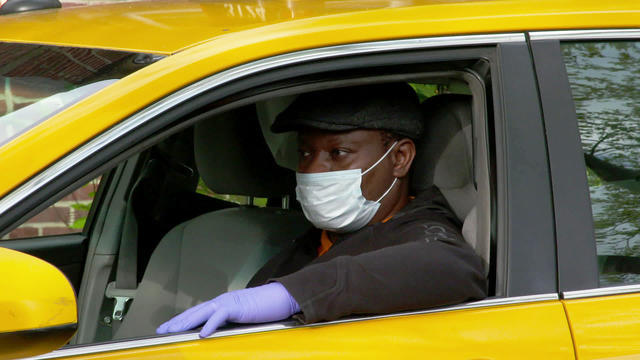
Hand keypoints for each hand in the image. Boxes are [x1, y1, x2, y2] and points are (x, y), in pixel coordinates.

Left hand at [156, 282, 299, 337]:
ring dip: (187, 322)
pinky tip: (202, 333)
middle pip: (194, 311)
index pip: (197, 312)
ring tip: (174, 331)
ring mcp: (229, 302)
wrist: (281, 298)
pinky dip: (210, 324)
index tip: (168, 328)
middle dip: (177, 321)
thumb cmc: (264, 309)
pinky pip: (221, 316)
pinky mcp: (238, 306)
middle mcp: (221, 301)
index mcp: (221, 304)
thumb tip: (215, 333)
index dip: (181, 319)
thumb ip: (228, 324)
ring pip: (202, 312)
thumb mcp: (241, 318)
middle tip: (161, 330)